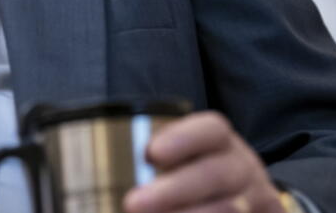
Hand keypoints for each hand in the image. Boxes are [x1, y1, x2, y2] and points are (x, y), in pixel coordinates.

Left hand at [124, 111, 281, 212]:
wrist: (241, 204)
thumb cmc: (192, 176)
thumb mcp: (177, 160)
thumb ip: (145, 159)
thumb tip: (80, 162)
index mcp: (220, 143)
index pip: (211, 130)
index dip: (183, 138)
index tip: (151, 152)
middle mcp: (242, 169)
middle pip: (216, 174)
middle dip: (173, 190)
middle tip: (133, 203)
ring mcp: (255, 201)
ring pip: (229, 209)